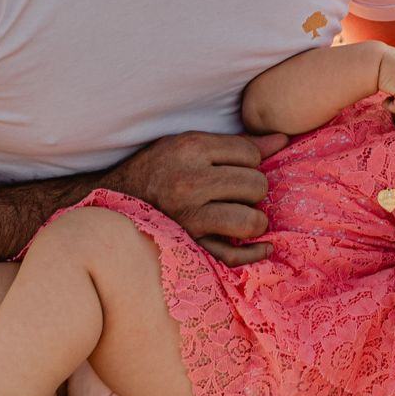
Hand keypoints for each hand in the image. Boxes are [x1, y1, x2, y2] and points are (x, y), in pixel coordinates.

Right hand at [105, 130, 288, 265]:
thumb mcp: (188, 145)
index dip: (251, 161)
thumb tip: (282, 139)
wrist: (112, 202)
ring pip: (251, 220)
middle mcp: (190, 183)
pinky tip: (263, 246)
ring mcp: (189, 218)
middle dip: (254, 189)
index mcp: (190, 149)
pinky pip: (234, 256)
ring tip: (242, 215)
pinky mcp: (188, 245)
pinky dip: (254, 253)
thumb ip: (236, 143)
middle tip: (238, 193)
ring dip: (254, 220)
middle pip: (256, 185)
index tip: (236, 167)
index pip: (251, 154)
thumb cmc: (156, 168)